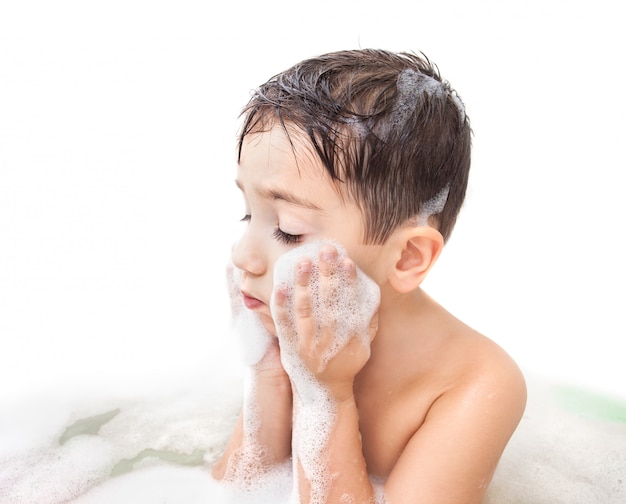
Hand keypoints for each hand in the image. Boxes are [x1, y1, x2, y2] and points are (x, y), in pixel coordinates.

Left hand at [272, 244, 378, 399]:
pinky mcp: (291, 348)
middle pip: (328, 302)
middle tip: (325, 250)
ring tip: (303, 262)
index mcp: (349, 335)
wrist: (327, 392)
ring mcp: (308, 343)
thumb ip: (369, 318)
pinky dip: (281, 307)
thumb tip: (373, 290)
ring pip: (305, 310)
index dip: (349, 281)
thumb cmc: (348, 362)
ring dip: (304, 285)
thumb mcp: (365, 343)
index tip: (346, 261)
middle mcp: (329, 339)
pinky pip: (284, 325)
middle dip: (327, 274)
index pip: (349, 303)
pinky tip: (280, 288)